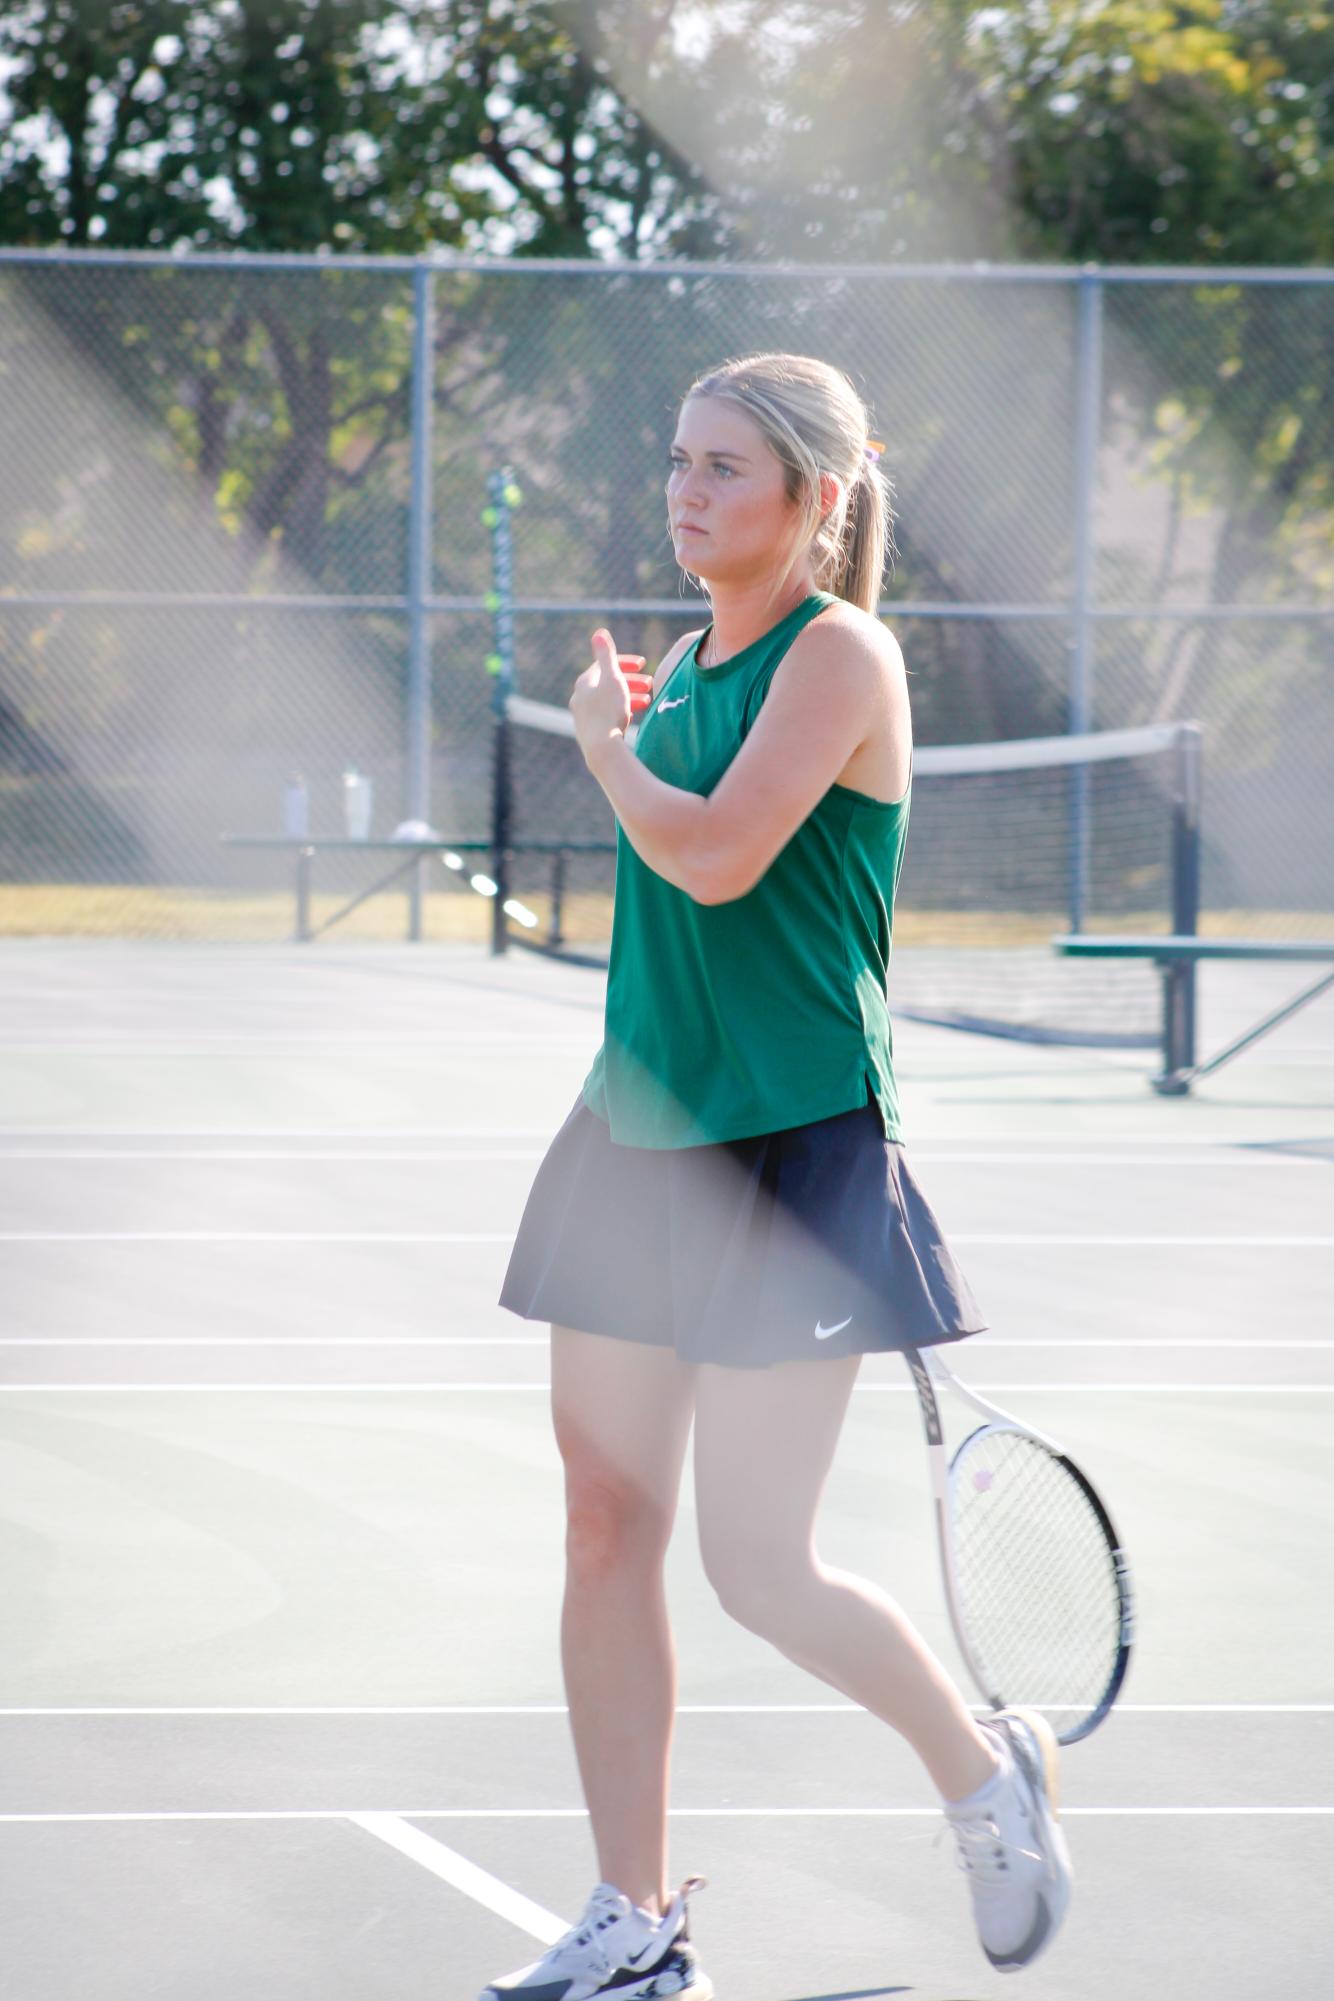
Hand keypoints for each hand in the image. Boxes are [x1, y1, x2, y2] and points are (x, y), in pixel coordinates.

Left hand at [569, 629, 651, 766]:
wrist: (602, 749)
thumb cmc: (609, 711)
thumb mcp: (612, 678)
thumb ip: (606, 655)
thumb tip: (599, 631)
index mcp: (584, 683)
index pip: (604, 665)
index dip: (625, 662)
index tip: (643, 664)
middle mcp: (580, 698)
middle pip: (608, 683)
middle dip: (631, 681)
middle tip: (650, 684)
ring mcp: (584, 716)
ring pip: (609, 700)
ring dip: (630, 696)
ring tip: (648, 702)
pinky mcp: (590, 732)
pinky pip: (608, 715)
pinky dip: (622, 710)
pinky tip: (633, 716)